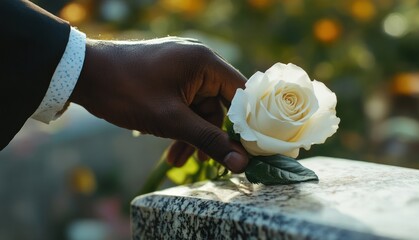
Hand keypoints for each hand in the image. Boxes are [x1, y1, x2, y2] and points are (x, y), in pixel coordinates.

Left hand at [69, 37, 248, 172]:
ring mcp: (182, 69)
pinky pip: (183, 104)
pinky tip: (165, 144)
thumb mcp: (171, 120)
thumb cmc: (128, 92)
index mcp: (205, 62)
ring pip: (198, 109)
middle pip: (219, 105)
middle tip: (205, 163)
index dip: (247, 124)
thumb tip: (241, 163)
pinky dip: (178, 124)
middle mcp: (198, 62)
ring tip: (175, 161)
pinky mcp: (168, 77)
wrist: (83, 75)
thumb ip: (208, 140)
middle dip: (209, 135)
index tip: (246, 150)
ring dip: (190, 134)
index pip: (241, 93)